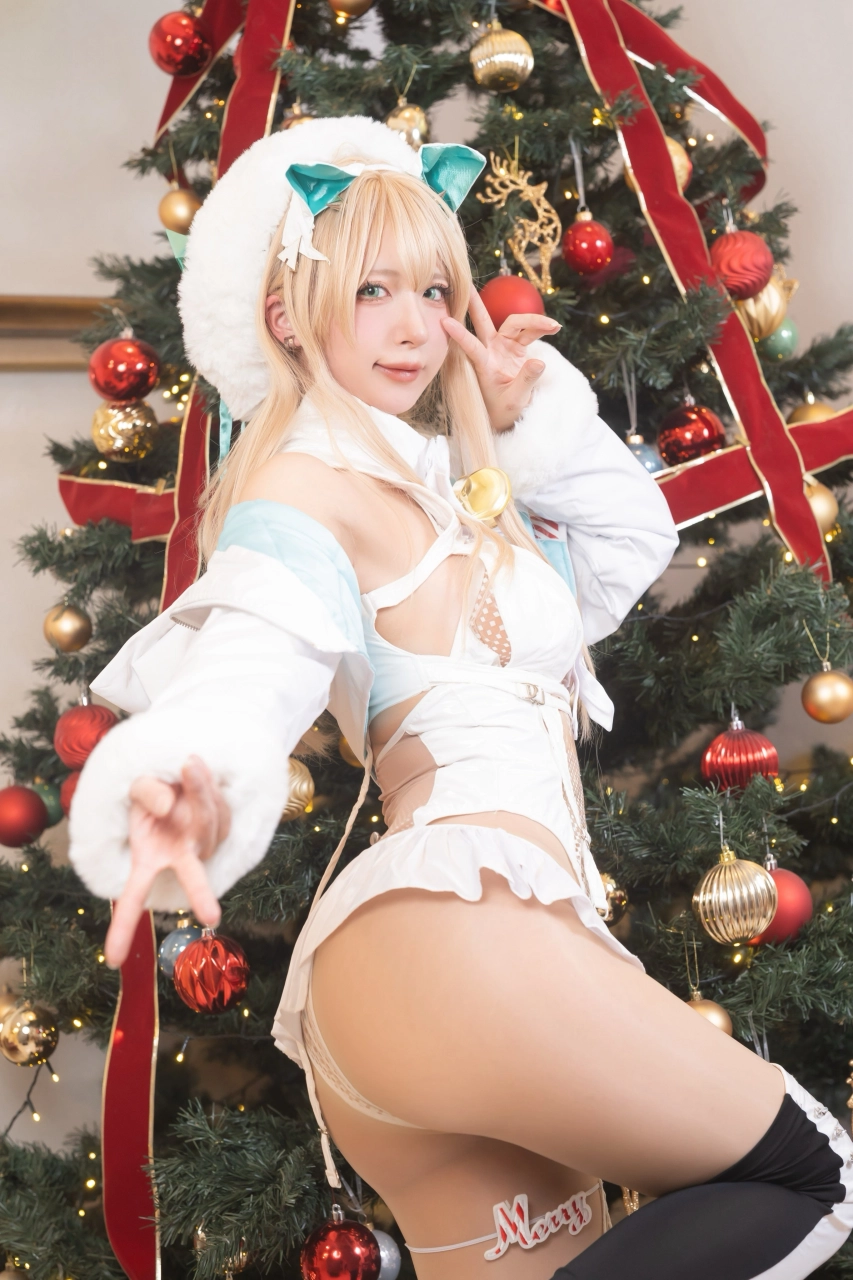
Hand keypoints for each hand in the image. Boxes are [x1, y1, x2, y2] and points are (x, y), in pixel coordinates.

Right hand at [105, 755, 230, 968]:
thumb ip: (148, 793)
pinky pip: (221, 807)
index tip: (112, 960)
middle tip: (211, 917)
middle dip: (201, 893)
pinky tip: (197, 770)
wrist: (180, 774)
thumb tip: (168, 806)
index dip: (121, 929)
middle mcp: (179, 857)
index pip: (132, 898)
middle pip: (192, 878)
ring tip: (188, 763)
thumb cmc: (153, 791)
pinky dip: (209, 785)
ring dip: (199, 790)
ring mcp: (205, 844)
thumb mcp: (138, 788)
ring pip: (208, 820)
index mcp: (148, 858)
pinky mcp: (223, 829)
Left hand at [442, 286, 560, 431]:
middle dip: (475, 302)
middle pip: (483, 321)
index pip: (470, 345)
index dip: (459, 333)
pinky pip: (528, 332)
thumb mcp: (516, 399)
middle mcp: (491, 350)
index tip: (444, 321)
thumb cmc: (505, 410)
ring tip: (553, 326)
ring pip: (515, 323)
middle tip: (466, 283)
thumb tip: (538, 362)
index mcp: (484, 364)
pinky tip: (554, 328)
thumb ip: (526, 380)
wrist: (509, 414)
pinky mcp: (515, 348)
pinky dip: (541, 328)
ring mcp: (503, 347)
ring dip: (534, 321)